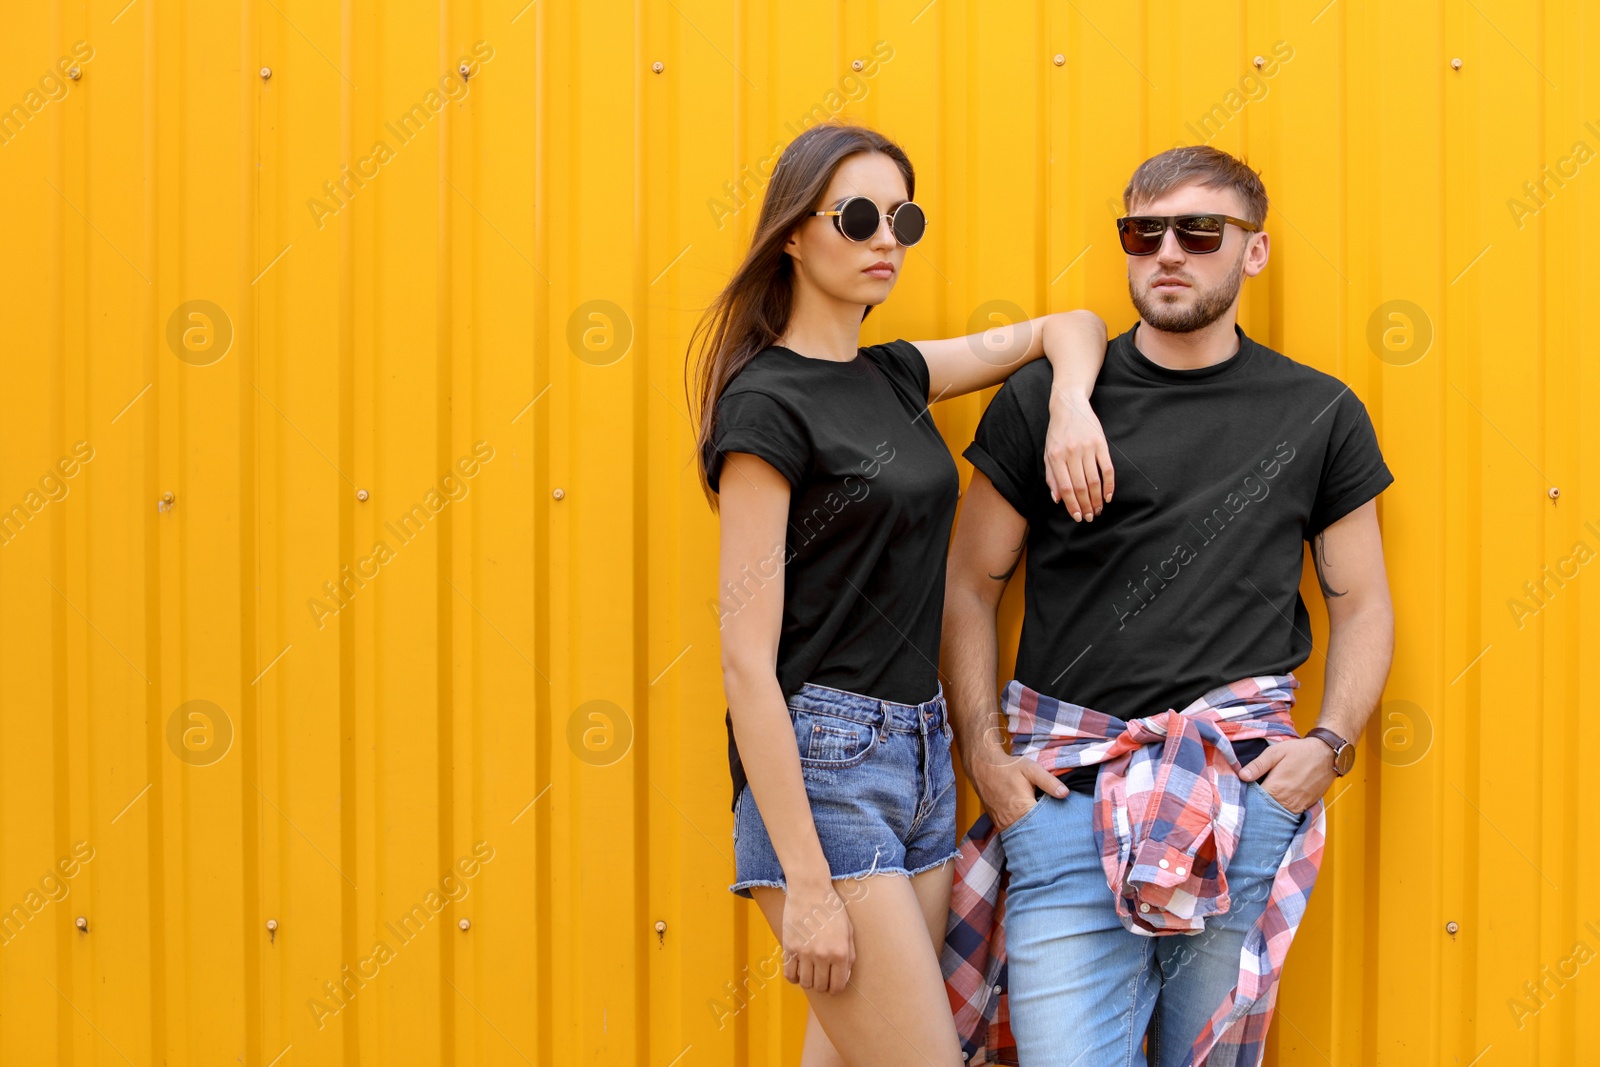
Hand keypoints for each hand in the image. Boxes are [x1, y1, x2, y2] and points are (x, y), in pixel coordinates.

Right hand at [780, 879, 854, 993]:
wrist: (810, 890)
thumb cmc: (831, 908)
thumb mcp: (848, 930)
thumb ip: (849, 955)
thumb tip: (844, 975)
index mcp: (840, 952)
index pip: (838, 986)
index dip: (836, 989)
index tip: (833, 986)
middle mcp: (823, 955)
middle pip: (821, 987)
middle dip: (823, 986)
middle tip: (822, 978)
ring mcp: (805, 952)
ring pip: (805, 983)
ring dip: (809, 982)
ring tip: (810, 973)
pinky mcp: (789, 947)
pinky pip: (789, 974)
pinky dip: (794, 977)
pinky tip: (798, 970)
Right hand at [966, 743, 1068, 831]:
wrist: (983, 767)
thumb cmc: (1008, 767)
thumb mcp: (1031, 770)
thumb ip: (1049, 782)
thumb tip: (1065, 794)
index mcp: (1023, 809)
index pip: (1044, 825)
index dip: (1056, 825)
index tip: (1065, 824)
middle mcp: (1011, 821)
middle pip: (1034, 833)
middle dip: (1046, 831)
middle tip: (1059, 829)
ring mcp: (1002, 824)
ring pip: (1023, 835)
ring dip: (1033, 832)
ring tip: (1046, 828)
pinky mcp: (998, 823)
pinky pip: (1014, 832)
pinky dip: (1023, 830)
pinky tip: (1031, 825)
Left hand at [1044, 386, 1114, 521]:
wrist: (1069, 405)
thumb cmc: (1057, 432)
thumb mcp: (1048, 453)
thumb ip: (1051, 476)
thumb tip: (1057, 499)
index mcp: (1056, 457)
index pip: (1065, 487)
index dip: (1072, 505)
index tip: (1077, 517)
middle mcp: (1071, 453)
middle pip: (1081, 486)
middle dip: (1086, 506)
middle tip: (1090, 518)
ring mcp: (1087, 448)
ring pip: (1094, 480)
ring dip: (1097, 499)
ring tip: (1098, 510)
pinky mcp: (1101, 443)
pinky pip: (1107, 468)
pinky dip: (1109, 484)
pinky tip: (1108, 496)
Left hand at [1238, 737, 1337, 813]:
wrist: (1327, 754)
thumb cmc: (1300, 751)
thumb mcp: (1275, 752)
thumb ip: (1258, 765)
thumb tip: (1242, 776)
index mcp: (1276, 788)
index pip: (1255, 802)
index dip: (1246, 800)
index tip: (1240, 797)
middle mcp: (1287, 801)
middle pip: (1266, 811)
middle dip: (1257, 808)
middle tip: (1249, 801)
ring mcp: (1299, 806)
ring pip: (1278, 815)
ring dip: (1270, 812)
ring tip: (1261, 805)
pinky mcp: (1307, 806)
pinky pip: (1291, 815)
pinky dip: (1283, 812)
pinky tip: (1277, 805)